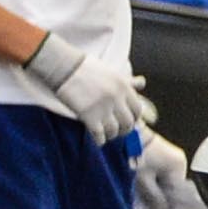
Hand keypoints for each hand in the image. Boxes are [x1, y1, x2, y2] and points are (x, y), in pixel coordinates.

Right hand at [23, 31, 151, 144]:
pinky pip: (100, 135)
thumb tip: (142, 83)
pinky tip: (98, 139)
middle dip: (124, 130)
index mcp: (124, 86)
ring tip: (106, 134)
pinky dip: (100, 140)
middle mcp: (117, 98)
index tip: (128, 121)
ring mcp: (103, 108)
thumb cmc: (87, 68)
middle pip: (128, 123)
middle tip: (118, 131)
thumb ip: (128, 81)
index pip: (138, 110)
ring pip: (115, 131)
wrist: (65, 68)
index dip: (134, 118)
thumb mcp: (112, 72)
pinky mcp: (89, 116)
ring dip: (112, 135)